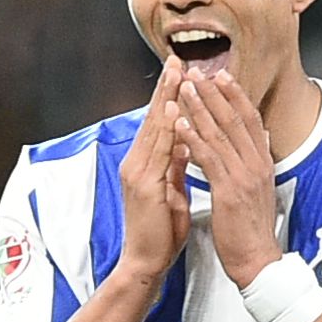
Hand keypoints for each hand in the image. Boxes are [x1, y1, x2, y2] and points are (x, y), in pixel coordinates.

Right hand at [111, 64, 195, 280]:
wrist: (146, 262)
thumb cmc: (159, 231)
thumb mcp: (171, 192)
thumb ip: (175, 167)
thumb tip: (185, 144)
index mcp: (144, 164)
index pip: (158, 123)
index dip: (169, 96)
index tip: (180, 72)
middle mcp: (136, 163)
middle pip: (153, 118)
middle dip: (166, 88)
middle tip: (177, 59)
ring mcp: (137, 172)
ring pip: (155, 128)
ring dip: (166, 99)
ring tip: (177, 74)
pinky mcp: (144, 184)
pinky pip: (158, 151)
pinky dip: (167, 129)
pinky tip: (174, 110)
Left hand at [174, 63, 285, 277]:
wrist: (257, 262)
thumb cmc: (250, 231)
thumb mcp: (256, 191)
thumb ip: (252, 166)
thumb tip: (253, 144)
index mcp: (262, 163)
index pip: (250, 120)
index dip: (235, 96)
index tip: (221, 76)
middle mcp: (256, 164)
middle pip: (235, 118)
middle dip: (214, 93)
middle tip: (198, 70)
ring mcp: (244, 176)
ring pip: (220, 132)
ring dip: (200, 107)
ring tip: (184, 87)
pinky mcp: (229, 190)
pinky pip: (208, 157)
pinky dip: (192, 137)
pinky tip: (179, 123)